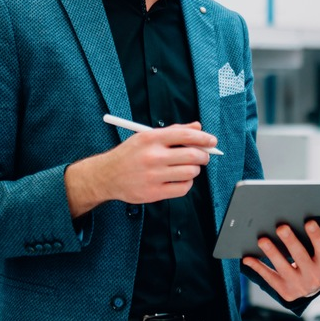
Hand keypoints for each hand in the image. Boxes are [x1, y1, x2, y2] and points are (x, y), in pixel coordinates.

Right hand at [65, 122, 215, 216]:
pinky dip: (187, 183)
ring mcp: (153, 176)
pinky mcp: (153, 193)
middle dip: (203, 156)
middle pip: (192, 155)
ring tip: (188, 168)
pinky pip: (183, 188)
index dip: (204, 138)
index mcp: (151, 138)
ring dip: (194, 170)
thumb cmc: (130, 154)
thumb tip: (198, 128)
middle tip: (203, 156)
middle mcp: (152, 156)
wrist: (107, 176)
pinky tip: (180, 179)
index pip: (186, 135)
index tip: (212, 141)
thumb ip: (174, 131)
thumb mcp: (146, 136)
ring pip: (190, 172)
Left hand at [241, 220, 319, 301]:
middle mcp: (313, 276)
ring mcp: (299, 285)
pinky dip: (257, 267)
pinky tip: (248, 258)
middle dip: (290, 241)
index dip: (316, 236)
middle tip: (281, 228)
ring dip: (271, 252)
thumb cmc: (315, 263)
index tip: (309, 222)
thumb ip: (313, 242)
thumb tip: (296, 220)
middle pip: (300, 256)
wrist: (312, 289)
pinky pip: (269, 277)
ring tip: (262, 240)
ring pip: (282, 267)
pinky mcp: (285, 291)